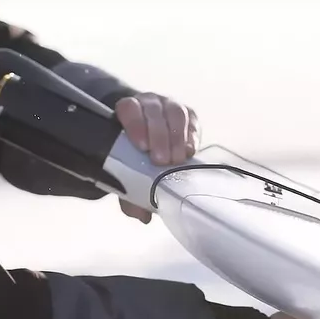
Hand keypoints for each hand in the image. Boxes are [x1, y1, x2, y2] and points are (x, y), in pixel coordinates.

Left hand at [114, 92, 199, 224]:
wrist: (151, 137)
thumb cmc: (134, 153)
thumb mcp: (127, 168)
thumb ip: (129, 188)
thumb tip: (141, 215)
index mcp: (128, 110)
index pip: (129, 108)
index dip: (135, 124)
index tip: (141, 147)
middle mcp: (149, 103)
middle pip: (154, 111)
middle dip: (159, 135)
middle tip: (160, 160)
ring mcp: (170, 106)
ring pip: (175, 113)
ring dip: (176, 137)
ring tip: (176, 159)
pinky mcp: (189, 114)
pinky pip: (192, 120)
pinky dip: (191, 136)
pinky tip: (189, 151)